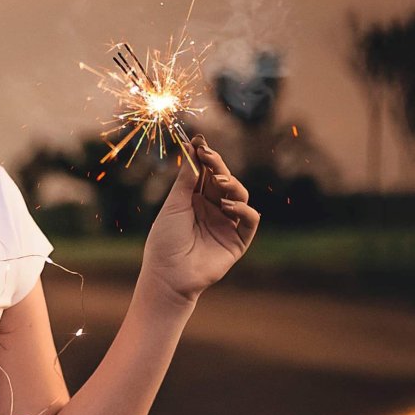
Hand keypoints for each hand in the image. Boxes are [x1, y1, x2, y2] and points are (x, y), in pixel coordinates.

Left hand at [140, 135, 259, 302]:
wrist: (168, 274)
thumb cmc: (165, 240)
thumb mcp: (174, 205)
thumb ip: (186, 180)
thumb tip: (193, 151)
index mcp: (195, 199)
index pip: (205, 173)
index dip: (205, 157)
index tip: (200, 140)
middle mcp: (213, 208)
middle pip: (223, 180)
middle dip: (218, 165)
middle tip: (208, 154)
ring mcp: (227, 223)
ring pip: (240, 195)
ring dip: (232, 185)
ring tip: (220, 181)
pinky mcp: (238, 240)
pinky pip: (250, 220)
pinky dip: (244, 209)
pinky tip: (228, 206)